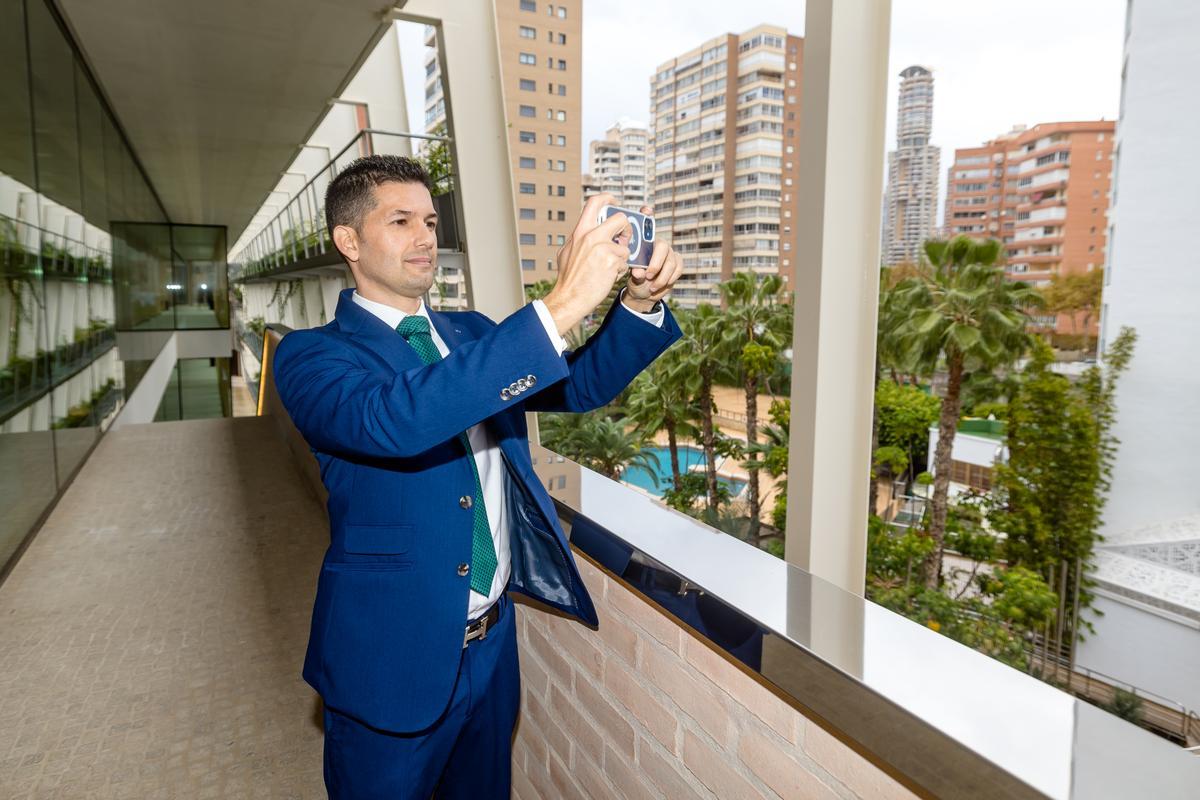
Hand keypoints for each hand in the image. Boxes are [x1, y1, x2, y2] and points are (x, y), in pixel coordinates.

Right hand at [543, 193, 629, 334]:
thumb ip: (580, 239)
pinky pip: (625, 263)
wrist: (569, 298)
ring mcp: (602, 248)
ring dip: (621, 259)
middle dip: (627, 229)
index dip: (608, 199)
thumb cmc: (569, 278)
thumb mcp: (568, 252)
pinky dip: (620, 271)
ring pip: (625, 248)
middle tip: (624, 240)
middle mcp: (591, 236)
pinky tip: (608, 277)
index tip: (614, 202)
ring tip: (608, 269)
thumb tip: (589, 231)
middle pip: (621, 219)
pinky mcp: (611, 262)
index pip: (595, 203)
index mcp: (581, 231)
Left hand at [623, 204, 680, 312]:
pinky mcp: (677, 263)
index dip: (647, 214)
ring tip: (652, 287)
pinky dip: (670, 279)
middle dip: (656, 263)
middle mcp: (658, 244)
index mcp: (644, 243)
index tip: (646, 210)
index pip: (646, 225)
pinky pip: (678, 268)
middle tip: (648, 275)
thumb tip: (639, 271)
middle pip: (663, 246)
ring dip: (662, 277)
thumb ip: (636, 273)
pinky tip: (660, 286)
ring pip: (671, 261)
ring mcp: (669, 253)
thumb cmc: (636, 280)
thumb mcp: (632, 276)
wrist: (644, 293)